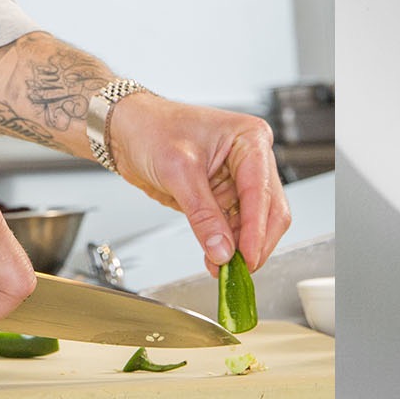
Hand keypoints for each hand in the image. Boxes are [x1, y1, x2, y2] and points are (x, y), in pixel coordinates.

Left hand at [106, 95, 291, 273]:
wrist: (130, 130)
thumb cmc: (153, 128)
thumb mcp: (178, 172)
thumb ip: (203, 215)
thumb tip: (222, 250)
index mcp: (250, 139)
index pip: (261, 191)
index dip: (256, 229)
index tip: (248, 258)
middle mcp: (251, 159)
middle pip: (269, 210)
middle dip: (254, 241)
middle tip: (239, 269)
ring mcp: (239, 179)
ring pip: (255, 223)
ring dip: (240, 248)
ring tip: (221, 268)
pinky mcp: (224, 196)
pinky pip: (235, 226)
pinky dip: (228, 245)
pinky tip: (215, 258)